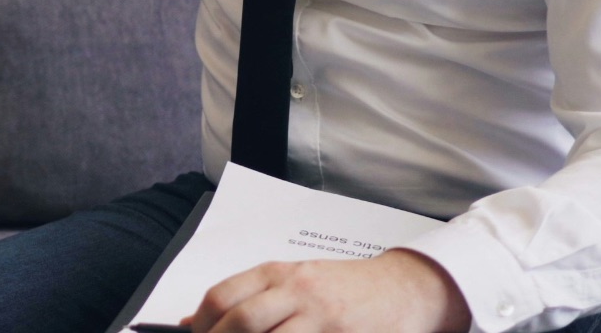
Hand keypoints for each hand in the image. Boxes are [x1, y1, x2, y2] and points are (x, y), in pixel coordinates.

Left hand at [186, 250, 470, 332]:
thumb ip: (247, 298)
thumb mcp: (293, 281)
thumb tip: (193, 322)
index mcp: (279, 274)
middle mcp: (299, 293)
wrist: (406, 289)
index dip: (202, 326)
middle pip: (242, 323)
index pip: (222, 297)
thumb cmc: (344, 288)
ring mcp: (323, 320)